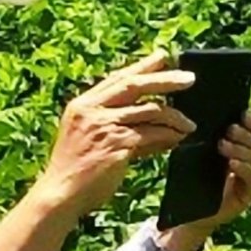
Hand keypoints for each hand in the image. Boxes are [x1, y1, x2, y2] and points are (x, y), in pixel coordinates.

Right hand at [37, 50, 197, 218]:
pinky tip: (178, 140)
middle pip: (134, 85)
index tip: (163, 56)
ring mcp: (104, 127)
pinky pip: (151, 135)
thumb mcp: (91, 137)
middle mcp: (91, 111)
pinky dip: (168, 137)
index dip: (142, 66)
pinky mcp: (117, 145)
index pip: (117, 78)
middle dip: (165, 79)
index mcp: (82, 105)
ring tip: (190, 124)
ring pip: (149, 111)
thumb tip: (156, 119)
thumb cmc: (76, 169)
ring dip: (174, 117)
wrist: (60, 194)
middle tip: (190, 79)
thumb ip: (117, 123)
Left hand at [157, 110, 250, 250]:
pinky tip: (233, 164)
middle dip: (244, 134)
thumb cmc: (192, 180)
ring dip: (242, 150)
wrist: (190, 213)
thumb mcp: (197, 155)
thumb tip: (201, 115)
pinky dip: (246, 169)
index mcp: (239, 145)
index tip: (243, 112)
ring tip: (223, 146)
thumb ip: (206, 138)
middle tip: (229, 130)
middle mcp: (250, 158)